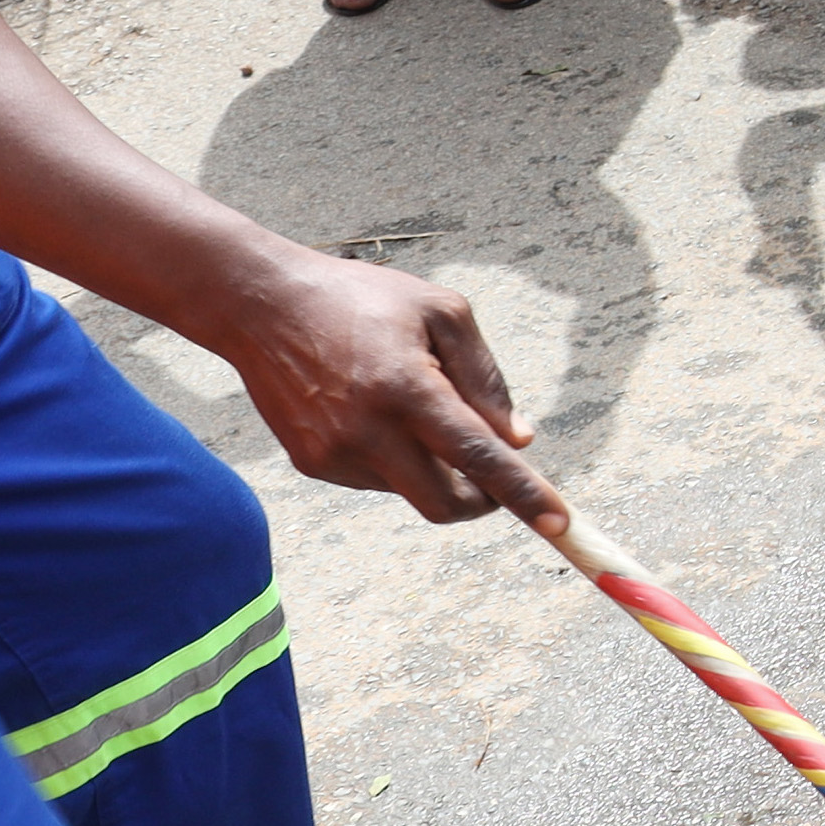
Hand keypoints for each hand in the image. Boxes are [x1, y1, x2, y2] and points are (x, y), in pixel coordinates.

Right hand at [202, 244, 556, 528]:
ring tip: (412, 403)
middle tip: (497, 476)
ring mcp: (333, 453)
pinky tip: (377, 411)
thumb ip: (485, 380)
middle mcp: (367, 431)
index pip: (477, 457)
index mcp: (407, 388)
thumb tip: (517, 441)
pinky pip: (376, 480)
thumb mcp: (443, 313)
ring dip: (434, 469)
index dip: (522, 495)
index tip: (560, 525)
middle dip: (481, 501)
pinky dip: (396, 461)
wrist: (264, 304)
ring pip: (409, 490)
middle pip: (443, 503)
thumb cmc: (364, 300)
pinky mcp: (311, 464)